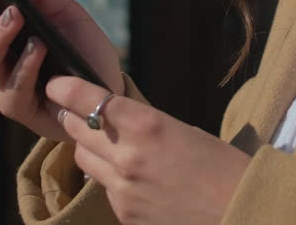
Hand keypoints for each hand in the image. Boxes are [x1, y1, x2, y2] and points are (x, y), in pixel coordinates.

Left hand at [47, 76, 251, 224]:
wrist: (239, 212)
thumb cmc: (222, 166)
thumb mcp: (183, 130)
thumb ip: (143, 124)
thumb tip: (116, 117)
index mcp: (146, 125)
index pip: (88, 99)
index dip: (65, 89)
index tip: (56, 84)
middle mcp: (126, 156)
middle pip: (76, 128)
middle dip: (73, 116)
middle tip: (74, 109)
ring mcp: (122, 189)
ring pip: (83, 159)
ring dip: (88, 147)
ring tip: (105, 143)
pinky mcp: (124, 214)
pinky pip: (104, 188)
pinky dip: (109, 178)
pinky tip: (131, 176)